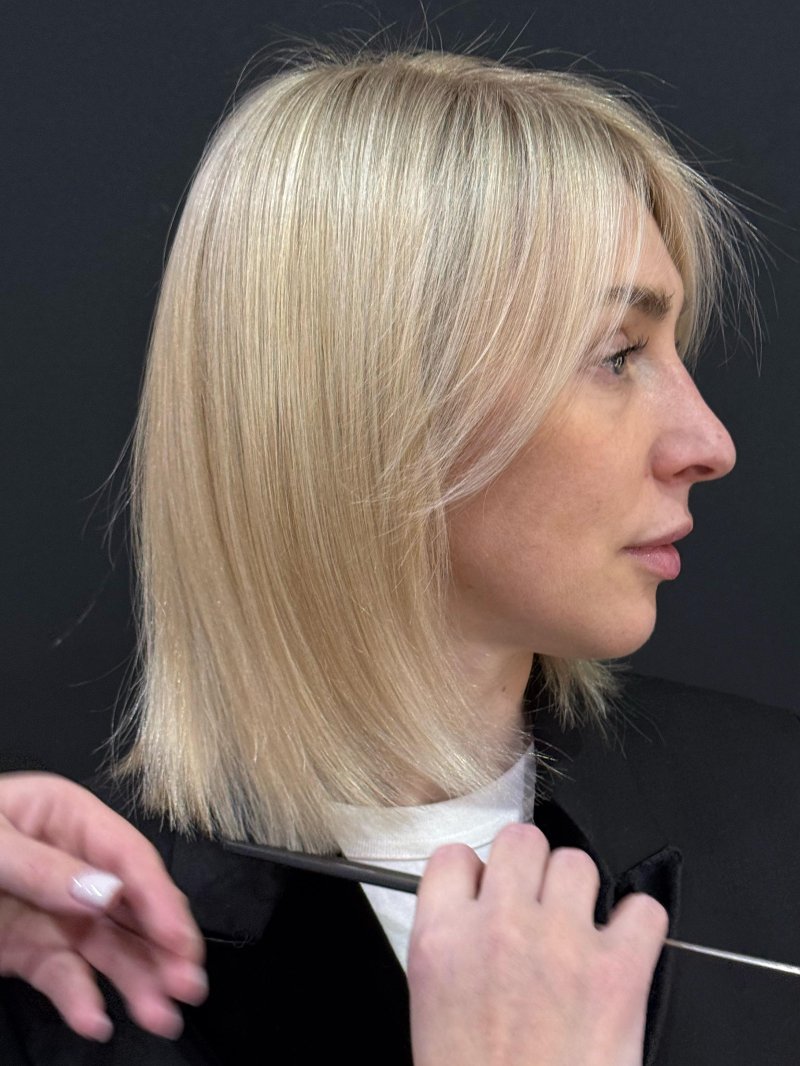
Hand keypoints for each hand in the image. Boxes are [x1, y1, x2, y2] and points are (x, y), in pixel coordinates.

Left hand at [0, 772, 206, 1041]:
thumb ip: (44, 869)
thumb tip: (107, 893)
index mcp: (65, 818)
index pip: (128, 858)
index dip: (160, 899)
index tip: (180, 941)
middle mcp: (70, 863)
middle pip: (130, 905)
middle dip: (162, 946)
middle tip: (188, 986)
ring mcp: (50, 908)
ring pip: (107, 945)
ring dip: (136, 979)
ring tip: (160, 1016)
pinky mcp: (27, 947)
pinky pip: (64, 974)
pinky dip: (81, 998)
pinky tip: (94, 1020)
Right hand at [408, 823, 667, 1065]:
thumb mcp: (432, 1004)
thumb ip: (452, 941)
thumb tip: (478, 903)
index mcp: (443, 940)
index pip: (454, 855)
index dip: (474, 871)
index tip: (485, 890)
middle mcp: (499, 927)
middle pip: (521, 840)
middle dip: (530, 868)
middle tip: (536, 905)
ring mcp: (560, 943)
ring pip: (577, 862)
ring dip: (579, 892)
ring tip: (577, 931)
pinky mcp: (617, 971)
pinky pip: (642, 909)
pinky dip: (638, 926)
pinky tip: (623, 949)